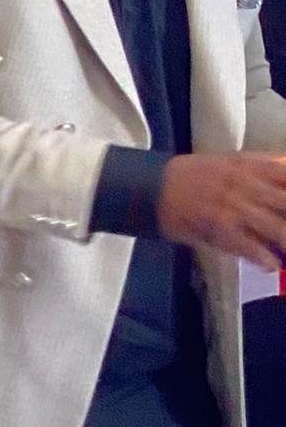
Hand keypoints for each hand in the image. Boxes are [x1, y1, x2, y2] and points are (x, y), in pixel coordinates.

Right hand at [156, 154, 285, 271]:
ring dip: (285, 240)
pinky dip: (264, 258)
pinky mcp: (219, 228)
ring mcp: (231, 206)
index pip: (283, 173)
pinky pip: (249, 246)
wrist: (153, 188)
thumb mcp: (227, 161)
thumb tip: (284, 165)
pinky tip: (271, 265)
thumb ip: (258, 165)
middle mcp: (243, 183)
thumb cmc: (190, 175)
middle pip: (284, 200)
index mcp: (246, 165)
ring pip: (274, 226)